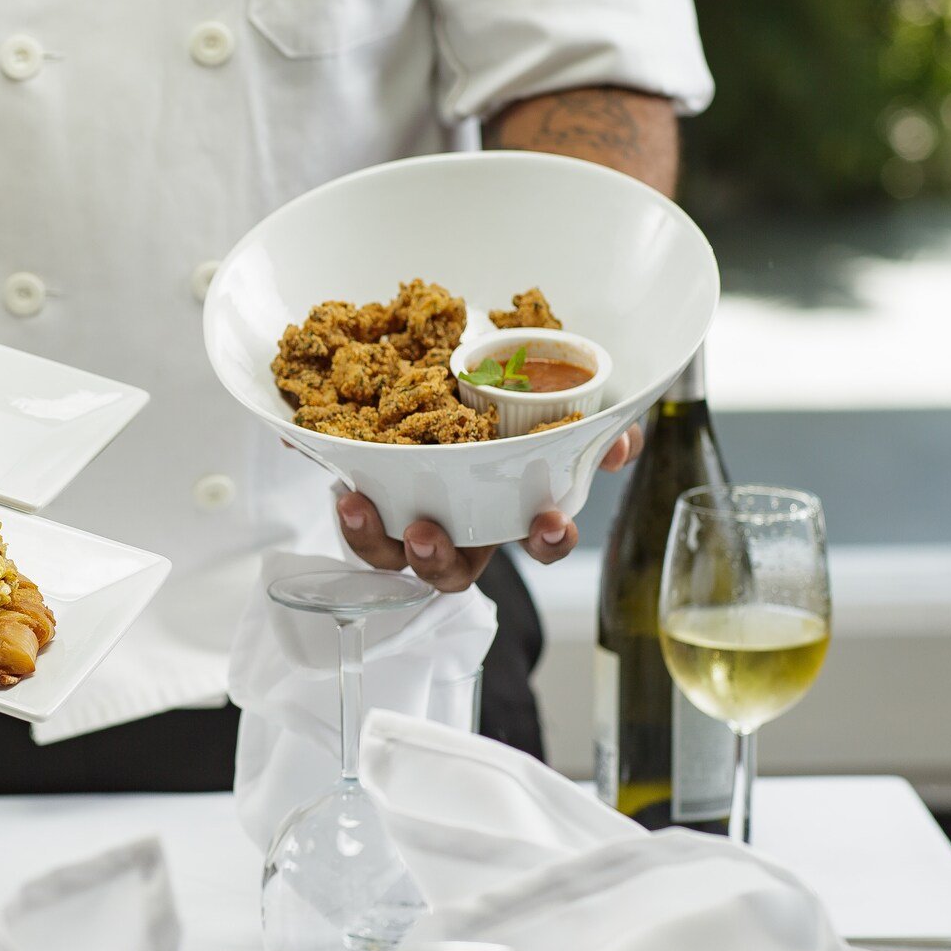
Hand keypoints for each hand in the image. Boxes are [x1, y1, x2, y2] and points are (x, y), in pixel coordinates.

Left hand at [335, 424, 642, 591]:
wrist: (439, 378)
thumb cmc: (504, 408)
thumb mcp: (551, 410)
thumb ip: (593, 428)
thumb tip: (623, 443)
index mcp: (509, 514)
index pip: (540, 546)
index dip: (548, 542)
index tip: (549, 522)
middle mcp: (458, 529)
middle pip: (449, 572)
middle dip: (436, 560)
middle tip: (423, 534)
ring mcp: (407, 520)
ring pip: (388, 556)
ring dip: (370, 539)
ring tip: (357, 507)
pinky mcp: (368, 498)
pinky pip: (352, 514)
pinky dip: (340, 498)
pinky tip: (328, 471)